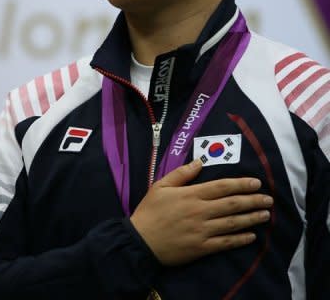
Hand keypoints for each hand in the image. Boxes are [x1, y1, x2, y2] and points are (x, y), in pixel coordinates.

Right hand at [130, 159, 272, 265]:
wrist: (140, 242)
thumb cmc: (150, 211)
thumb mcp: (161, 186)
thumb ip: (181, 174)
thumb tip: (200, 162)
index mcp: (191, 194)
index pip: (222, 186)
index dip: (241, 184)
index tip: (256, 183)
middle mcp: (200, 211)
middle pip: (232, 204)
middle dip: (252, 200)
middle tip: (268, 199)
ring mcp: (202, 230)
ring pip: (232, 223)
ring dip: (251, 218)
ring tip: (265, 215)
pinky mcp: (201, 247)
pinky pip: (225, 242)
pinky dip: (240, 239)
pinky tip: (251, 236)